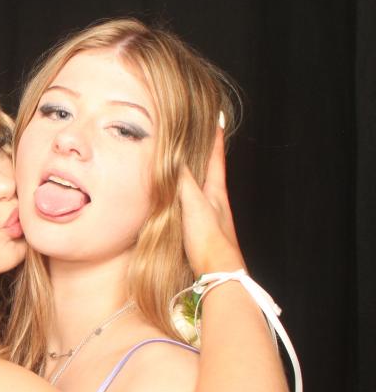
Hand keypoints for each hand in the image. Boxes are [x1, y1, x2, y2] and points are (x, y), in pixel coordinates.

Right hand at [178, 122, 245, 274]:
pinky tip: (178, 200)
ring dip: (195, 175)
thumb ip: (183, 181)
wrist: (219, 273)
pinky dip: (186, 195)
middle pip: (211, 171)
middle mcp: (216, 201)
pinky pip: (193, 205)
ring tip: (186, 164)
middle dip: (205, 153)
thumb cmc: (209, 238)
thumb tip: (173, 156)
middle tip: (198, 137)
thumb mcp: (194, 204)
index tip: (216, 118)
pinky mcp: (202, 231)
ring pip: (202, 188)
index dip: (215, 137)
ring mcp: (210, 216)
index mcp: (216, 191)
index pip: (216, 158)